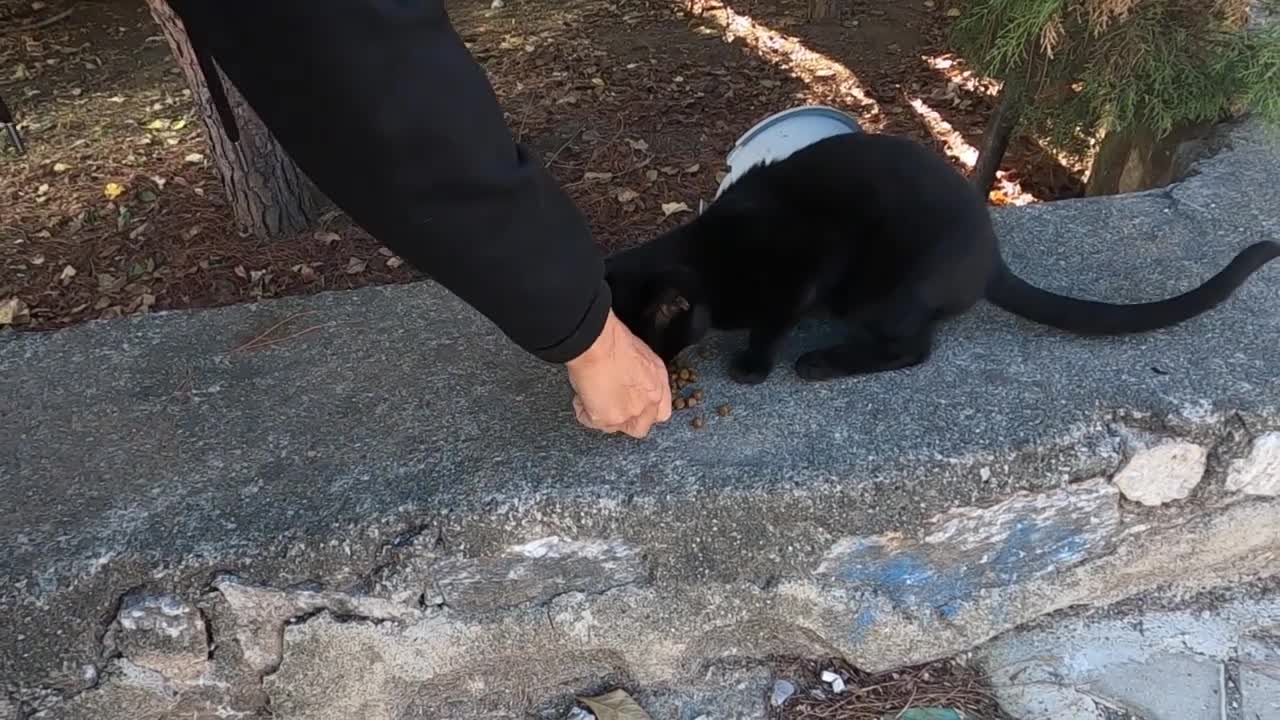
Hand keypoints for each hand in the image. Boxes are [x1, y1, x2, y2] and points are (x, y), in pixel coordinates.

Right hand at [566, 310, 672, 437]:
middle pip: (638, 427)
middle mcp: (647, 404)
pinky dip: (584, 411)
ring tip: (592, 395)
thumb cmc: (616, 342)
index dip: (645, 413)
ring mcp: (627, 414)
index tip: (633, 407)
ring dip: (602, 414)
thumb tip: (633, 386)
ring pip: (613, 427)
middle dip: (624, 420)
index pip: (660, 414)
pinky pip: (591, 422)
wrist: (598, 344)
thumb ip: (644, 378)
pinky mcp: (606, 419)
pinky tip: (582, 396)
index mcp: (658, 387)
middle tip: (609, 405)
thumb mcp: (643, 358)